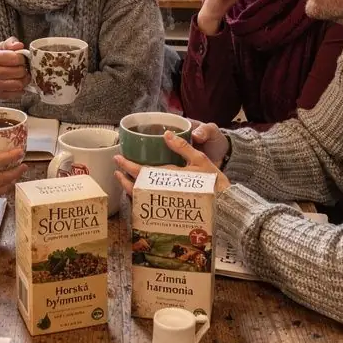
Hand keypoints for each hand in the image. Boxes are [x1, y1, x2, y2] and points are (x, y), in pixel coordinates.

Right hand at [0, 37, 29, 99]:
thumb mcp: (0, 48)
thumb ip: (10, 43)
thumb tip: (19, 45)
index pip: (17, 58)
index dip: (23, 58)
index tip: (21, 59)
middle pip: (20, 71)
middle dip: (24, 69)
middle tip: (22, 68)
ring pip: (20, 84)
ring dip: (25, 79)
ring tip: (22, 76)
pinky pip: (17, 93)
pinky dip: (21, 89)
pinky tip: (17, 83)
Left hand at [114, 130, 230, 198]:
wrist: (226, 206)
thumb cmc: (214, 182)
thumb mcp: (200, 159)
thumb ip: (181, 147)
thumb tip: (165, 134)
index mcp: (170, 177)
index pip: (142, 171)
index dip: (127, 165)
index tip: (118, 158)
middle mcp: (164, 191)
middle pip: (137, 187)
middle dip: (124, 179)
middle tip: (116, 170)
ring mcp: (167, 203)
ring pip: (142, 198)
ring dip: (130, 189)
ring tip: (123, 180)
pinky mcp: (172, 209)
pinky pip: (151, 204)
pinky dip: (142, 197)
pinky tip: (140, 191)